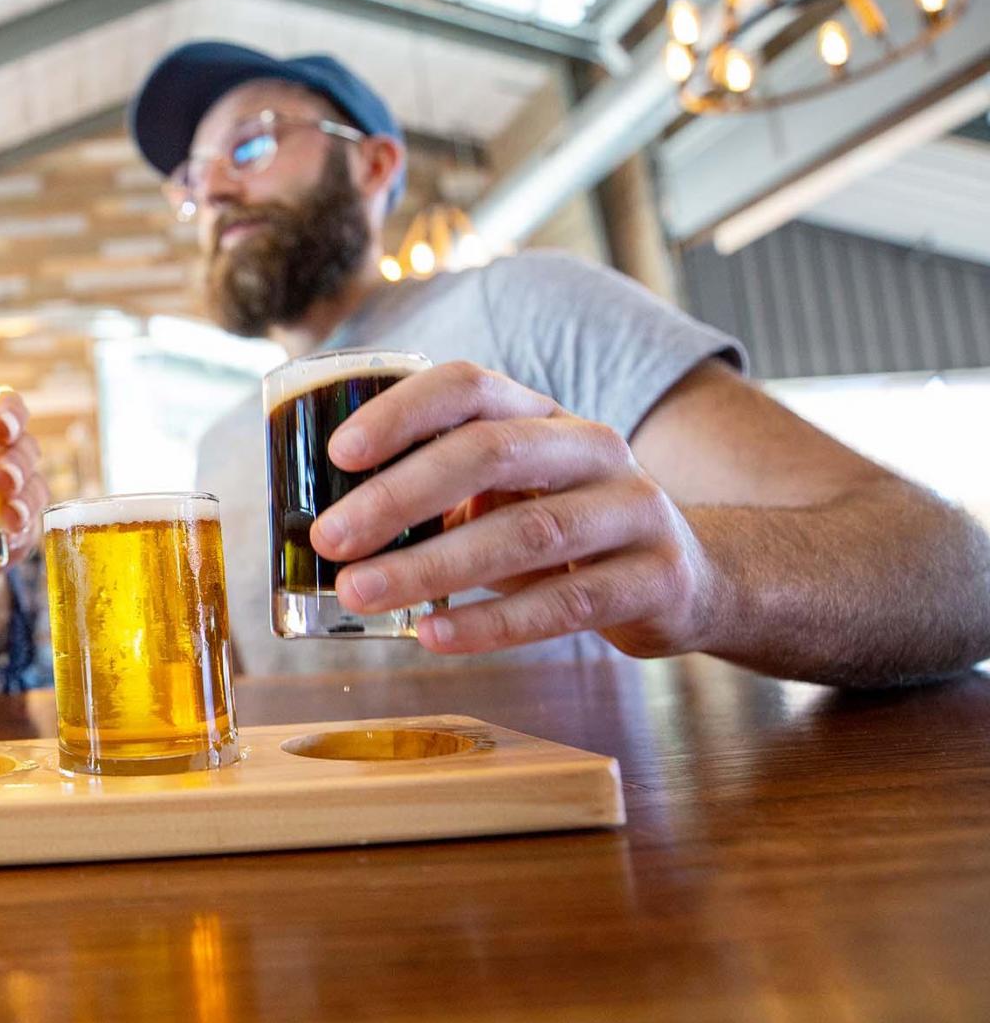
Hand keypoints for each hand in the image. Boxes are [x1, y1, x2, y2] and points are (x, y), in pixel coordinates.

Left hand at [0, 389, 49, 593]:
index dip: (10, 409)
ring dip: (24, 491)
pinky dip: (25, 524)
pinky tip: (13, 527)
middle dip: (18, 456)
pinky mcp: (19, 532)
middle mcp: (7, 460)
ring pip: (34, 484)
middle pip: (26, 446)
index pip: (7, 410)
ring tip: (7, 504)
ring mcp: (17, 497)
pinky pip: (32, 523)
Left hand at [308, 361, 719, 657]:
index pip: (469, 387)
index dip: (402, 412)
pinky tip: (433, 635)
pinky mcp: (655, 578)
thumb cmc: (567, 529)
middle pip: (489, 453)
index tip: (338, 455)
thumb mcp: (510, 493)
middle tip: (330, 539)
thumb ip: (440, 495)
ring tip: (362, 593)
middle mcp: (591, 448)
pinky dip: (493, 623)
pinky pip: (565, 602)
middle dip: (399, 496)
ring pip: (525, 532)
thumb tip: (328, 523)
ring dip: (432, 566)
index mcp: (543, 416)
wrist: (693, 577)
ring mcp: (631, 510)